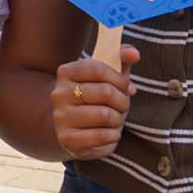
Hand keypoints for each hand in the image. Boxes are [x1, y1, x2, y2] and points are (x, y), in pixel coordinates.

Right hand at [50, 45, 139, 160]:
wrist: (72, 126)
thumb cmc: (96, 97)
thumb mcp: (107, 75)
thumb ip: (121, 59)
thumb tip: (134, 54)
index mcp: (66, 72)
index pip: (98, 69)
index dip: (119, 79)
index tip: (125, 87)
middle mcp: (59, 93)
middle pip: (106, 92)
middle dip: (123, 101)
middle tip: (121, 106)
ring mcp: (61, 117)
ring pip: (106, 115)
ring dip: (118, 119)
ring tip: (113, 120)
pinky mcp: (67, 139)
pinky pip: (103, 136)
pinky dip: (113, 135)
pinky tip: (107, 133)